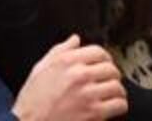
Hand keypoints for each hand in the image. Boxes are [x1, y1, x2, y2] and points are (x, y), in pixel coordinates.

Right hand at [13, 35, 127, 120]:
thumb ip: (59, 50)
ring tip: (113, 95)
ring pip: (116, 86)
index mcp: (67, 62)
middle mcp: (79, 75)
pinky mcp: (93, 112)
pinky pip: (118, 104)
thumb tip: (75, 39)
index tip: (105, 63)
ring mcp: (87, 94)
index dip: (105, 58)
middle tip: (109, 81)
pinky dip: (119, 106)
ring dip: (117, 91)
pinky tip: (114, 107)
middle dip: (112, 75)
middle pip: (111, 68)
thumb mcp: (40, 69)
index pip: (98, 52)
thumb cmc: (32, 101)